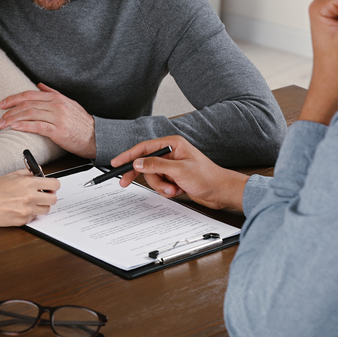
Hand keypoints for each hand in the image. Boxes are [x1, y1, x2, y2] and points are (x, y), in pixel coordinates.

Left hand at [0, 83, 96, 157]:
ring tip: (3, 124)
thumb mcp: (69, 102)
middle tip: (0, 118)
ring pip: (30, 114)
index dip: (13, 98)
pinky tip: (15, 127)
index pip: (30, 95)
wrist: (96, 136)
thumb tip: (39, 85)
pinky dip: (25, 126)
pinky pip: (38, 126)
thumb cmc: (82, 122)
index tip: (2, 104)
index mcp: (57, 98)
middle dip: (10, 111)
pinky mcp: (58, 131)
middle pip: (27, 105)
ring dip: (13, 119)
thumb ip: (53, 93)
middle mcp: (56, 106)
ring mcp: (58, 118)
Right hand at [0, 170, 59, 225]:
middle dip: (48, 196)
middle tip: (41, 195)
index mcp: (28, 183)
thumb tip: (38, 172)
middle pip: (53, 199)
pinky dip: (30, 214)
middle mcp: (30, 197)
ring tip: (30, 202)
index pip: (54, 184)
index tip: (50, 186)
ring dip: (41, 206)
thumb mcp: (10, 175)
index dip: (53, 185)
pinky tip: (20, 209)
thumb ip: (27, 173)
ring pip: (46, 210)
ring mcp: (27, 210)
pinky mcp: (22, 221)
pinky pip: (34, 218)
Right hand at [114, 135, 248, 210]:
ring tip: (173, 189)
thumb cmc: (208, 177)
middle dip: (145, 176)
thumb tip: (138, 162)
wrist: (221, 192)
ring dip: (161, 186)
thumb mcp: (179, 170)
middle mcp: (171, 153)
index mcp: (172, 144)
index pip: (144, 148)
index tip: (116, 162)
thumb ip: (156, 165)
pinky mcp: (174, 177)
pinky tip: (177, 190)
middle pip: (146, 163)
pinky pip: (160, 184)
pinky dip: (166, 190)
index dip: (128, 155)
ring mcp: (172, 166)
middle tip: (124, 182)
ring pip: (153, 176)